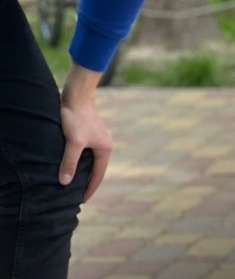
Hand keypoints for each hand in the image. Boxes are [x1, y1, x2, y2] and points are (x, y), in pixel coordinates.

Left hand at [60, 64, 111, 202]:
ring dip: (83, 171)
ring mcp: (98, 138)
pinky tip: (70, 164)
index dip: (89, 189)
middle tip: (76, 196)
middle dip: (88, 182)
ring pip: (91, 160)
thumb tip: (65, 182)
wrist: (77, 95)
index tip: (81, 202)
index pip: (98, 175)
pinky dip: (80, 162)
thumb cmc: (77, 118)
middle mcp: (105, 144)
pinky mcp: (89, 132)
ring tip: (73, 183)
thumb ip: (69, 162)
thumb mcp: (73, 142)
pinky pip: (86, 153)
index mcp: (105, 148)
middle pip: (96, 168)